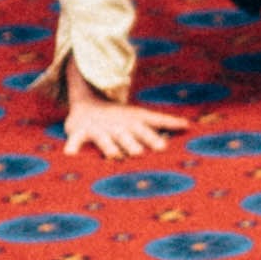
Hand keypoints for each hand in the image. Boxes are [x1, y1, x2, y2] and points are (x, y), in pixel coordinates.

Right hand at [61, 90, 184, 160]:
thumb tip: (189, 125)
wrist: (88, 103)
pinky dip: (73, 147)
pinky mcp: (80, 131)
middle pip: (126, 137)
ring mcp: (99, 130)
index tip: (163, 147)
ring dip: (109, 147)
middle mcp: (117, 127)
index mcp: (132, 124)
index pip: (145, 131)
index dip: (153, 138)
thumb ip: (164, 122)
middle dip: (132, 144)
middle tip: (139, 153)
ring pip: (104, 140)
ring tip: (114, 155)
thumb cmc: (121, 118)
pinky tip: (70, 155)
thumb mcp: (142, 116)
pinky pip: (76, 140)